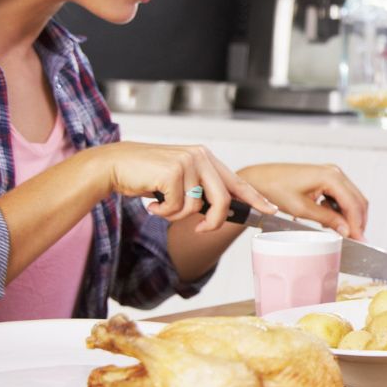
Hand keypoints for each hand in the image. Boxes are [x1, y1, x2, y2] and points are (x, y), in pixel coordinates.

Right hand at [91, 141, 276, 231]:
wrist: (115, 165)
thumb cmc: (147, 176)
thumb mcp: (180, 180)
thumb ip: (201, 191)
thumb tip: (220, 214)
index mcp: (206, 158)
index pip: (237, 182)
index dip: (256, 198)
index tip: (271, 210)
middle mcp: (201, 157)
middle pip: (223, 200)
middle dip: (214, 222)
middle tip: (201, 230)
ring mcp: (188, 163)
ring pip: (197, 208)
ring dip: (177, 215)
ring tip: (162, 204)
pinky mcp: (173, 172)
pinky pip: (177, 208)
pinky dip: (163, 212)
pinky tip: (152, 202)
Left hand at [239, 163, 368, 239]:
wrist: (260, 179)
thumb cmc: (275, 189)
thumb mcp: (303, 209)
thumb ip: (328, 219)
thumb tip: (346, 230)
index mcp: (330, 177)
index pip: (353, 204)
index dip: (358, 225)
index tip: (359, 240)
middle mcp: (334, 172)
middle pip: (358, 200)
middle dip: (358, 221)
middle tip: (356, 240)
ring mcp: (331, 174)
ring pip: (352, 198)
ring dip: (351, 216)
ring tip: (344, 232)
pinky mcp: (326, 178)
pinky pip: (343, 195)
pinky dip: (343, 209)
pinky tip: (334, 220)